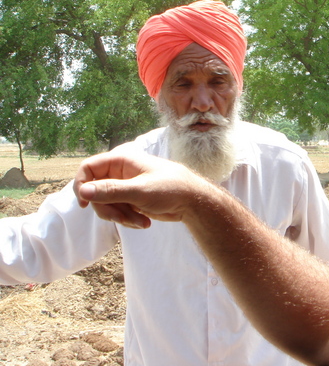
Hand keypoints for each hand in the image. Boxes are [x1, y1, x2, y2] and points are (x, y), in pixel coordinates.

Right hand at [73, 151, 207, 228]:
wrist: (192, 201)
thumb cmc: (170, 189)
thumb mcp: (139, 191)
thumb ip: (111, 191)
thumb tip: (83, 191)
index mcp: (121, 160)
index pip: (88, 168)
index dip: (82, 184)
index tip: (85, 204)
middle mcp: (120, 172)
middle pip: (94, 191)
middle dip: (107, 208)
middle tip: (121, 218)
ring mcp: (124, 187)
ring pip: (105, 204)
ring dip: (119, 217)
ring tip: (140, 222)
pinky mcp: (129, 200)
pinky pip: (117, 212)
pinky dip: (126, 219)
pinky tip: (143, 223)